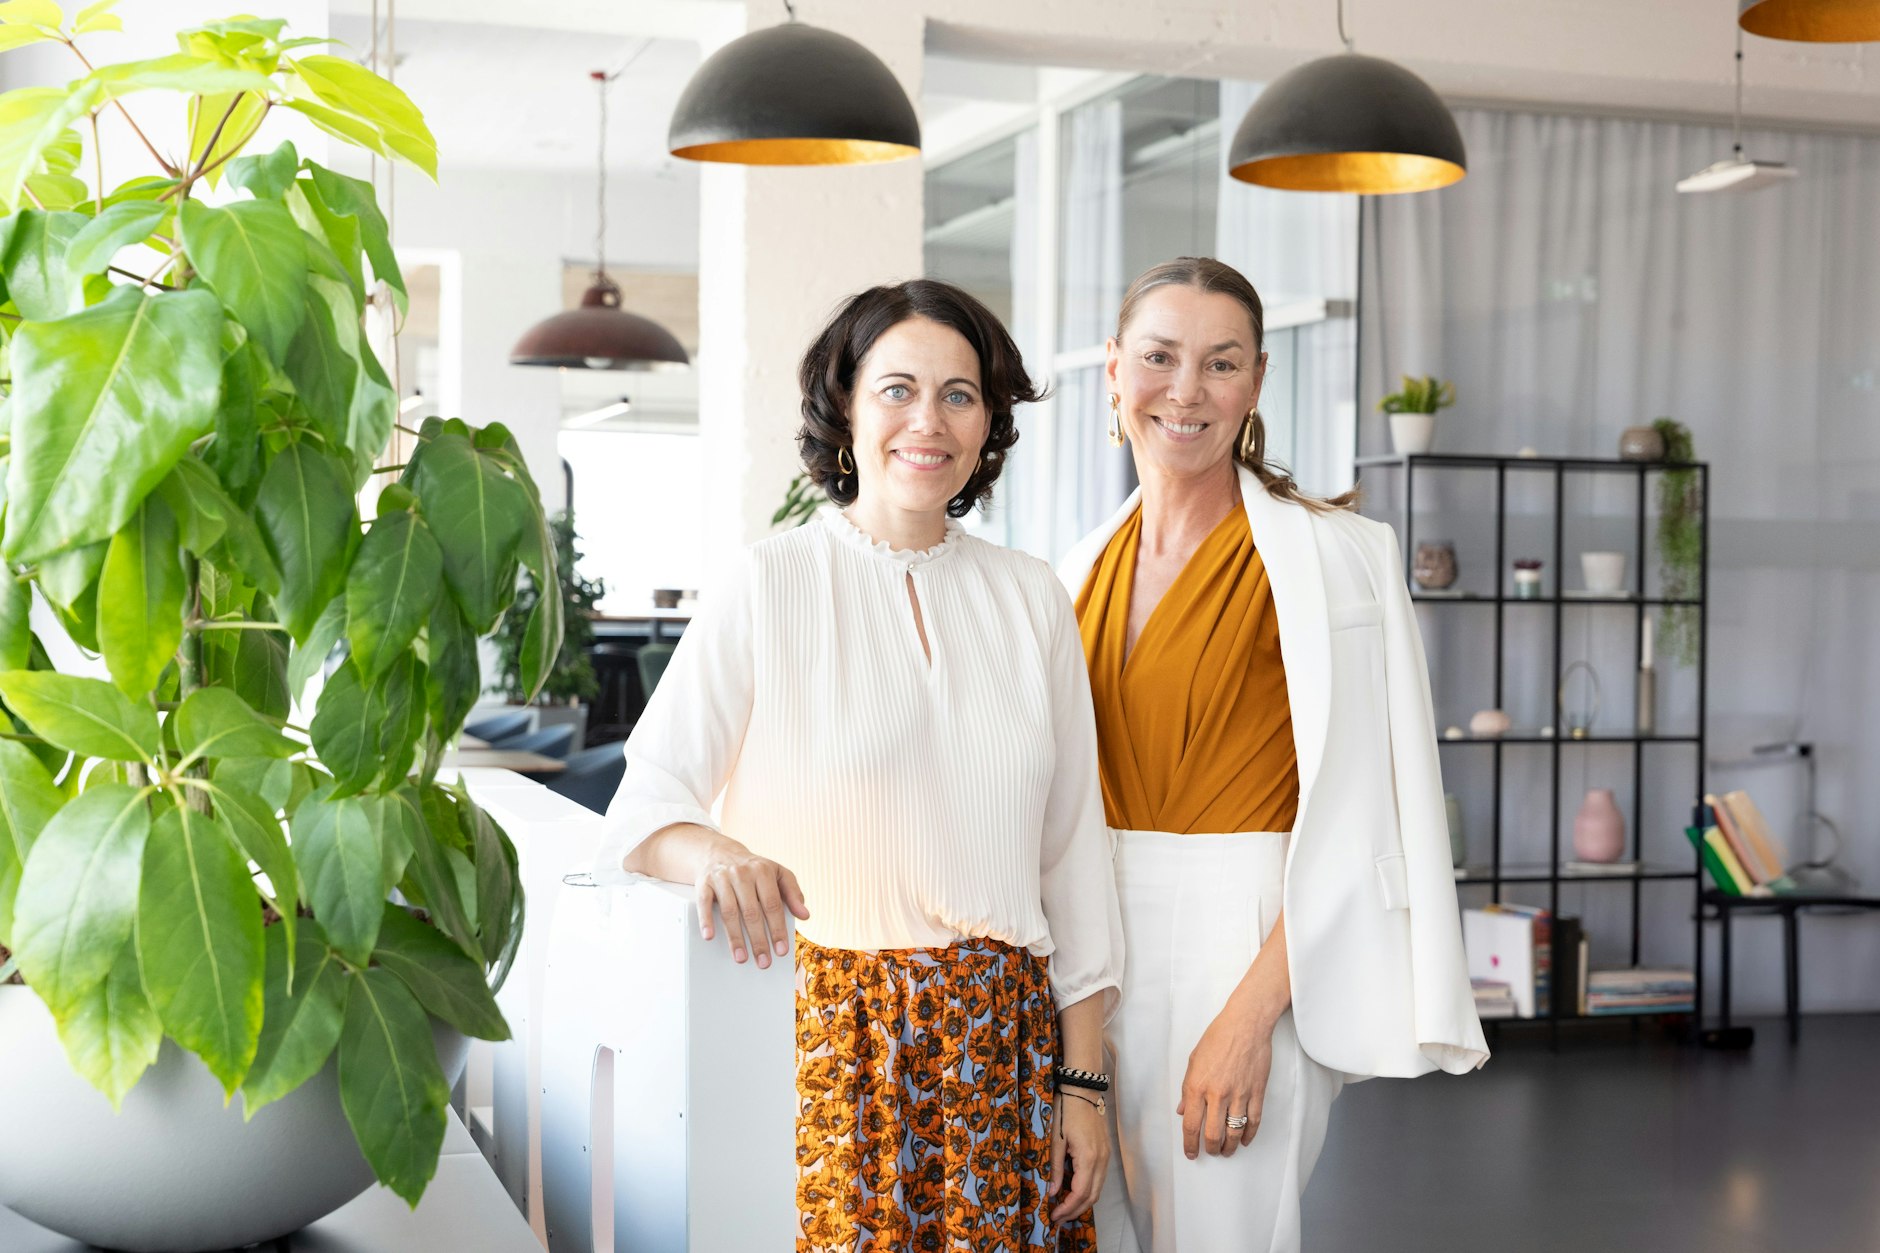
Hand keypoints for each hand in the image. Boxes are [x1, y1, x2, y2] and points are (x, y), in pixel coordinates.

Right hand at [696, 837, 808, 968]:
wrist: (721, 852)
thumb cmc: (753, 869)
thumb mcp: (778, 874)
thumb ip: (793, 893)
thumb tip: (805, 915)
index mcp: (763, 871)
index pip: (772, 905)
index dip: (777, 929)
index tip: (781, 950)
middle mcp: (742, 873)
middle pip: (751, 912)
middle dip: (758, 940)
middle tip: (763, 962)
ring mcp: (722, 878)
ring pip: (729, 911)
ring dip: (735, 937)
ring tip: (741, 958)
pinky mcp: (704, 882)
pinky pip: (704, 903)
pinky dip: (706, 920)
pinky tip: (709, 936)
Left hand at [1049, 1088, 1108, 1223]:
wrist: (1082, 1091)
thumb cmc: (1066, 1111)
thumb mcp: (1056, 1140)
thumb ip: (1056, 1168)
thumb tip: (1053, 1192)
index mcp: (1089, 1158)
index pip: (1080, 1193)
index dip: (1067, 1208)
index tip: (1054, 1216)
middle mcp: (1101, 1160)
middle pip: (1092, 1197)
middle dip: (1075, 1211)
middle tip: (1057, 1218)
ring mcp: (1106, 1157)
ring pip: (1098, 1190)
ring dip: (1082, 1203)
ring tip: (1063, 1209)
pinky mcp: (1105, 1153)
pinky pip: (1099, 1179)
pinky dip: (1087, 1190)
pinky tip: (1073, 1192)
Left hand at [1177, 999, 1275, 1159]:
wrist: (1246, 1024)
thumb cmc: (1218, 1037)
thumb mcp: (1193, 1060)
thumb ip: (1187, 1089)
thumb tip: (1182, 1111)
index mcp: (1197, 1086)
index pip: (1191, 1124)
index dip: (1189, 1143)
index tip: (1190, 1152)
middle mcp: (1217, 1094)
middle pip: (1212, 1134)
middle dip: (1210, 1149)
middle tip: (1209, 1152)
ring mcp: (1238, 1095)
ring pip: (1234, 1132)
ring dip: (1229, 1147)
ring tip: (1226, 1151)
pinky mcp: (1256, 1092)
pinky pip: (1253, 1121)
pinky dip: (1249, 1135)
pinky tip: (1244, 1141)